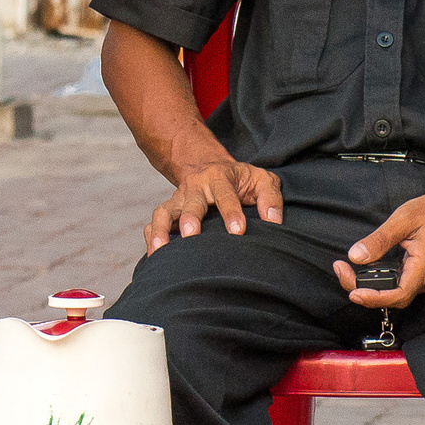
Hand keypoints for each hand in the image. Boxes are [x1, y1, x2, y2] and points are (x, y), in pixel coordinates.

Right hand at [145, 157, 284, 249]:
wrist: (208, 167)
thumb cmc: (240, 180)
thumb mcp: (261, 180)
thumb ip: (270, 198)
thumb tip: (274, 222)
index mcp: (220, 178)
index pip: (225, 194)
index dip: (231, 212)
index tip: (238, 231)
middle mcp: (195, 187)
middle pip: (190, 202)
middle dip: (189, 218)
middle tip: (191, 235)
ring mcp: (178, 200)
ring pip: (163, 212)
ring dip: (161, 230)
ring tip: (161, 251)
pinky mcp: (168, 212)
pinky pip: (153, 223)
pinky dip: (151, 238)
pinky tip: (154, 257)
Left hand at [335, 188, 424, 310]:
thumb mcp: (405, 218)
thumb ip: (380, 240)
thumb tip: (356, 256)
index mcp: (424, 268)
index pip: (397, 296)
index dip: (373, 299)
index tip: (354, 292)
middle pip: (392, 298)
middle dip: (363, 290)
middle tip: (342, 271)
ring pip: (395, 292)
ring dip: (371, 286)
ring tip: (348, 270)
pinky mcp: (423, 273)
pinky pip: (400, 284)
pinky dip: (381, 279)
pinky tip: (368, 267)